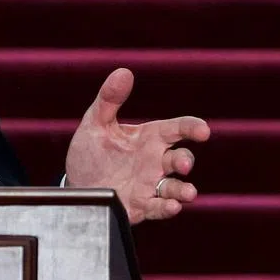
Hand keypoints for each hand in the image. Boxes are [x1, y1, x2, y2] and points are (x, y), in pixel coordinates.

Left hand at [64, 67, 209, 224]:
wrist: (76, 186)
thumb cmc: (90, 153)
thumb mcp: (96, 124)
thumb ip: (109, 99)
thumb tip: (123, 71)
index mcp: (148, 139)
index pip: (176, 129)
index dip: (192, 128)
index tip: (203, 130)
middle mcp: (154, 162)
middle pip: (181, 158)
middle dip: (186, 160)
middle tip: (182, 163)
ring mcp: (150, 185)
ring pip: (177, 187)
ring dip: (184, 190)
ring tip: (187, 192)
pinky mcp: (141, 206)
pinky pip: (160, 208)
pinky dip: (168, 208)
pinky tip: (172, 206)